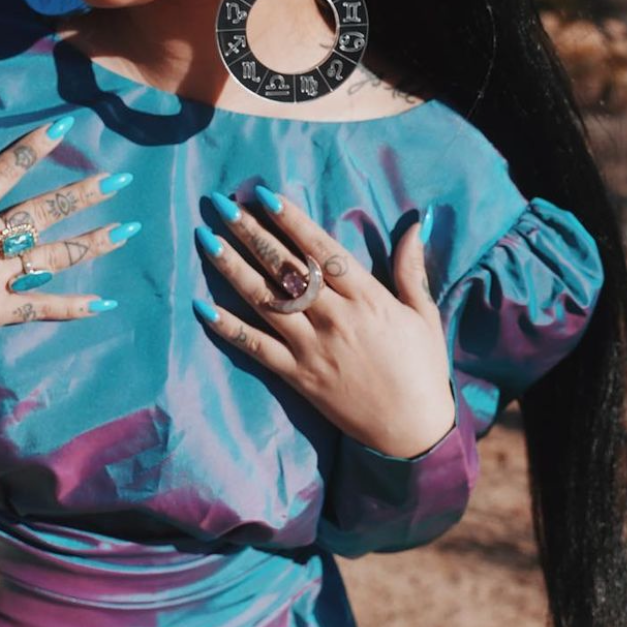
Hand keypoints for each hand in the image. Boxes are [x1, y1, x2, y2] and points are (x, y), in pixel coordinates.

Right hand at [0, 113, 136, 388]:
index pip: (2, 172)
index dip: (34, 147)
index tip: (64, 126)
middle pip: (41, 214)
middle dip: (82, 194)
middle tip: (119, 178)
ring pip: (52, 258)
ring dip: (92, 242)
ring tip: (128, 228)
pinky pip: (40, 309)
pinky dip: (72, 308)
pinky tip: (103, 303)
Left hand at [193, 185, 455, 459]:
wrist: (412, 431)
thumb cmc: (422, 369)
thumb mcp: (424, 314)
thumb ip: (411, 269)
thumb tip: (416, 223)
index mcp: (368, 298)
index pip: (322, 251)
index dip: (292, 221)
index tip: (265, 195)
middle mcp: (336, 318)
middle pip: (287, 268)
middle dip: (253, 234)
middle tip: (222, 204)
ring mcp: (313, 348)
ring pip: (265, 301)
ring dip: (232, 269)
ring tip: (206, 239)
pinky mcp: (298, 377)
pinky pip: (257, 348)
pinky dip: (229, 329)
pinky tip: (202, 307)